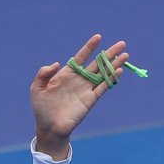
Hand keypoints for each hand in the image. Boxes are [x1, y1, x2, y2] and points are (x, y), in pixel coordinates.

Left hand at [31, 34, 129, 158]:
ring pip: (103, 73)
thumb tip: (57, 63)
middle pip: (97, 63)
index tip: (98, 37)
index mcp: (66, 74)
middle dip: (109, 53)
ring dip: (114, 64)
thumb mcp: (37, 88)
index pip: (80, 57)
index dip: (89, 47)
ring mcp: (86, 89)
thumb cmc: (41, 107)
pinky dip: (111, 79)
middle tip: (122, 43)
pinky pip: (103, 87)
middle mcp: (79, 79)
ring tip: (125, 55)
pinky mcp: (91, 100)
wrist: (48, 127)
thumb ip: (43, 74)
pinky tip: (119, 70)